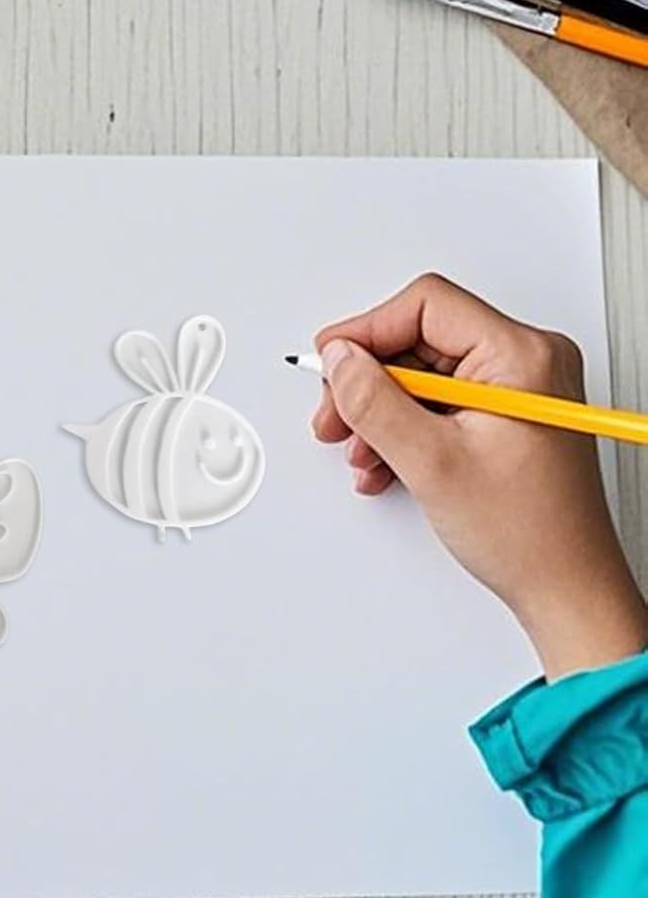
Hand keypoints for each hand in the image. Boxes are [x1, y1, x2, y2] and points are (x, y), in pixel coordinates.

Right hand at [311, 273, 647, 681]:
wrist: (565, 590)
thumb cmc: (530, 535)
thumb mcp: (431, 463)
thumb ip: (375, 401)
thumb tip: (341, 359)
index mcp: (523, 356)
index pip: (425, 307)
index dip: (367, 331)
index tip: (333, 361)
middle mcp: (527, 361)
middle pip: (418, 339)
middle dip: (369, 382)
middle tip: (337, 414)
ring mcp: (518, 388)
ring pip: (421, 373)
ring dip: (381, 411)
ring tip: (363, 451)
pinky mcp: (506, 413)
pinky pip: (438, 400)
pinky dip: (404, 427)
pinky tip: (386, 461)